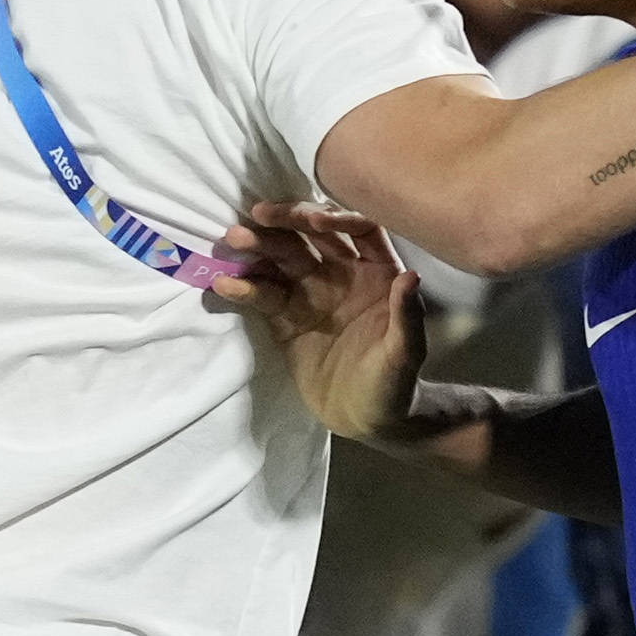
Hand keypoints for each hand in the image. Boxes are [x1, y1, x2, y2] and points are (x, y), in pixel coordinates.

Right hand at [218, 208, 426, 442]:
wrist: (367, 419)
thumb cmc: (395, 384)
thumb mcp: (406, 354)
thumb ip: (407, 317)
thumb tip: (409, 276)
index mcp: (377, 271)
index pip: (359, 229)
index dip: (338, 219)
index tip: (315, 223)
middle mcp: (342, 273)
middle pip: (311, 237)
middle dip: (286, 224)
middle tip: (257, 216)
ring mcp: (310, 293)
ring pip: (283, 260)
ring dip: (259, 248)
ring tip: (234, 240)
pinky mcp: (285, 318)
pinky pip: (263, 296)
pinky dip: (244, 288)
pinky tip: (225, 284)